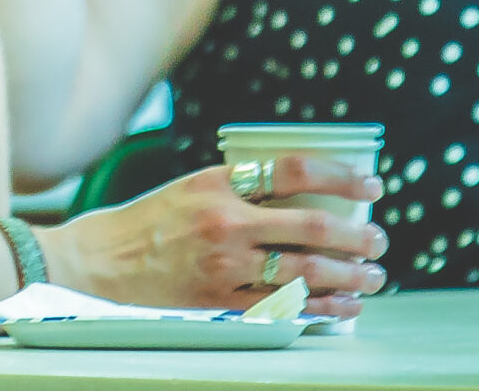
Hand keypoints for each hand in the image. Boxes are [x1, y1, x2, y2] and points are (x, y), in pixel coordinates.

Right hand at [37, 157, 387, 319]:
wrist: (98, 263)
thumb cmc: (149, 221)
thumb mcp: (194, 186)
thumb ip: (243, 188)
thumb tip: (307, 194)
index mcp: (219, 182)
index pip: (294, 170)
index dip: (340, 176)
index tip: (371, 185)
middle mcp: (225, 222)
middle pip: (309, 226)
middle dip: (355, 235)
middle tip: (379, 240)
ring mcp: (222, 267)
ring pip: (302, 272)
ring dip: (346, 276)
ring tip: (372, 277)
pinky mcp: (217, 303)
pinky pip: (280, 307)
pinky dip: (317, 308)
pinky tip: (341, 308)